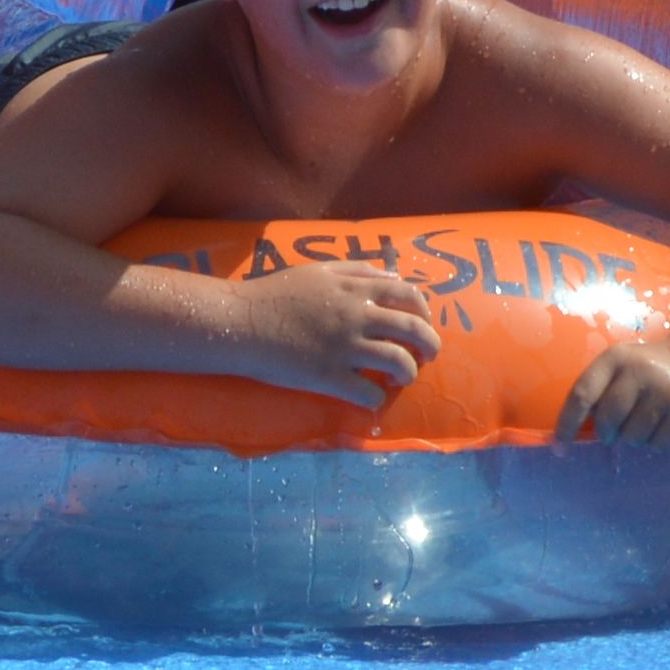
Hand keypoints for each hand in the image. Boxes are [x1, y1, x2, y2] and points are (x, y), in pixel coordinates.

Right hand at [227, 260, 437, 407]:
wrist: (238, 322)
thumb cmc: (273, 294)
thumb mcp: (316, 270)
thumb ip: (355, 270)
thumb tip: (391, 274)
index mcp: (353, 288)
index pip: (407, 294)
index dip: (424, 311)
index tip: (424, 323)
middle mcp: (355, 315)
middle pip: (413, 329)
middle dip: (430, 345)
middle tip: (428, 356)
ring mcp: (344, 347)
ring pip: (398, 362)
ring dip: (408, 373)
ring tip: (402, 378)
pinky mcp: (328, 376)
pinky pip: (368, 393)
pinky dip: (377, 399)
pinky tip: (372, 398)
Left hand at [554, 340, 669, 445]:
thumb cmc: (655, 367)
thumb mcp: (625, 365)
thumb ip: (602, 389)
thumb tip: (575, 433)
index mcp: (616, 358)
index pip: (582, 394)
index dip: (566, 424)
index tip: (560, 448)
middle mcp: (640, 371)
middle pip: (607, 421)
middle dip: (608, 434)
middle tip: (615, 433)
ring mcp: (665, 391)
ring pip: (633, 437)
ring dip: (636, 438)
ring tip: (648, 421)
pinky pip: (658, 443)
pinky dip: (658, 442)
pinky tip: (666, 425)